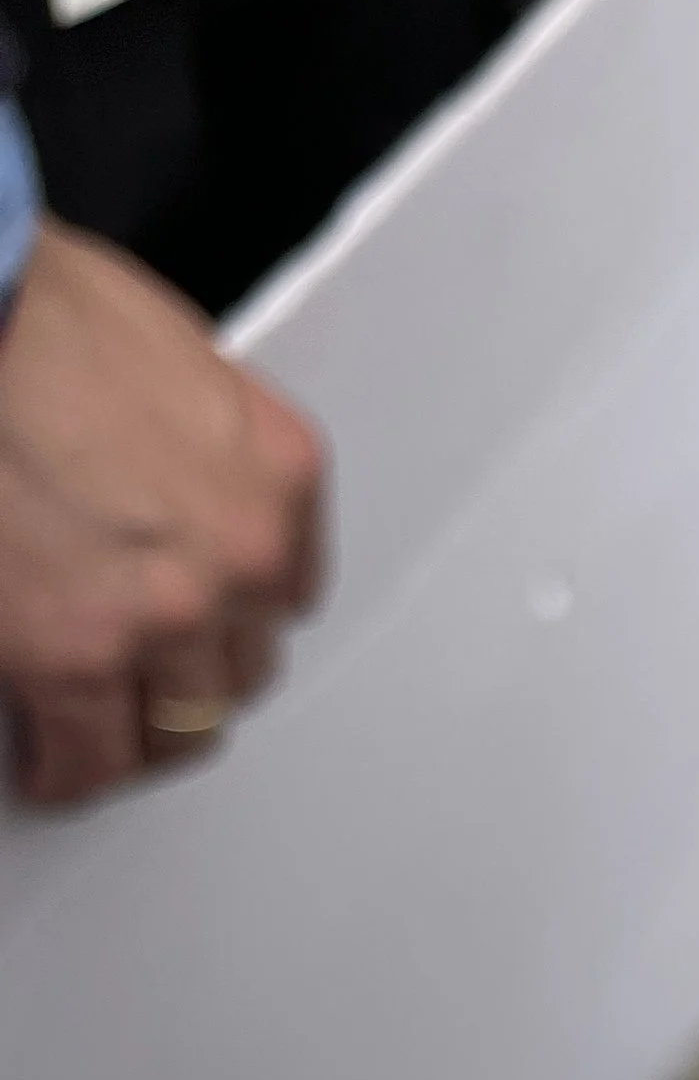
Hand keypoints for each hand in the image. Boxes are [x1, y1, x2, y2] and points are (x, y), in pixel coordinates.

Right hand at [0, 222, 324, 805]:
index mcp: (278, 473)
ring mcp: (164, 615)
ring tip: (99, 734)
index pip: (287, 588)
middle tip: (148, 680)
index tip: (207, 625)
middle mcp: (240, 554)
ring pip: (181, 724)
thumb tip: (167, 486)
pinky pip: (91, 756)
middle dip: (192, 673)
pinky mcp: (74, 658)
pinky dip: (70, 771)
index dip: (235, 613)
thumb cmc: (29, 308)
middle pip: (242, 664)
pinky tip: (51, 769)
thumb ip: (196, 444)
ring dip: (140, 731)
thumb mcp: (167, 356)